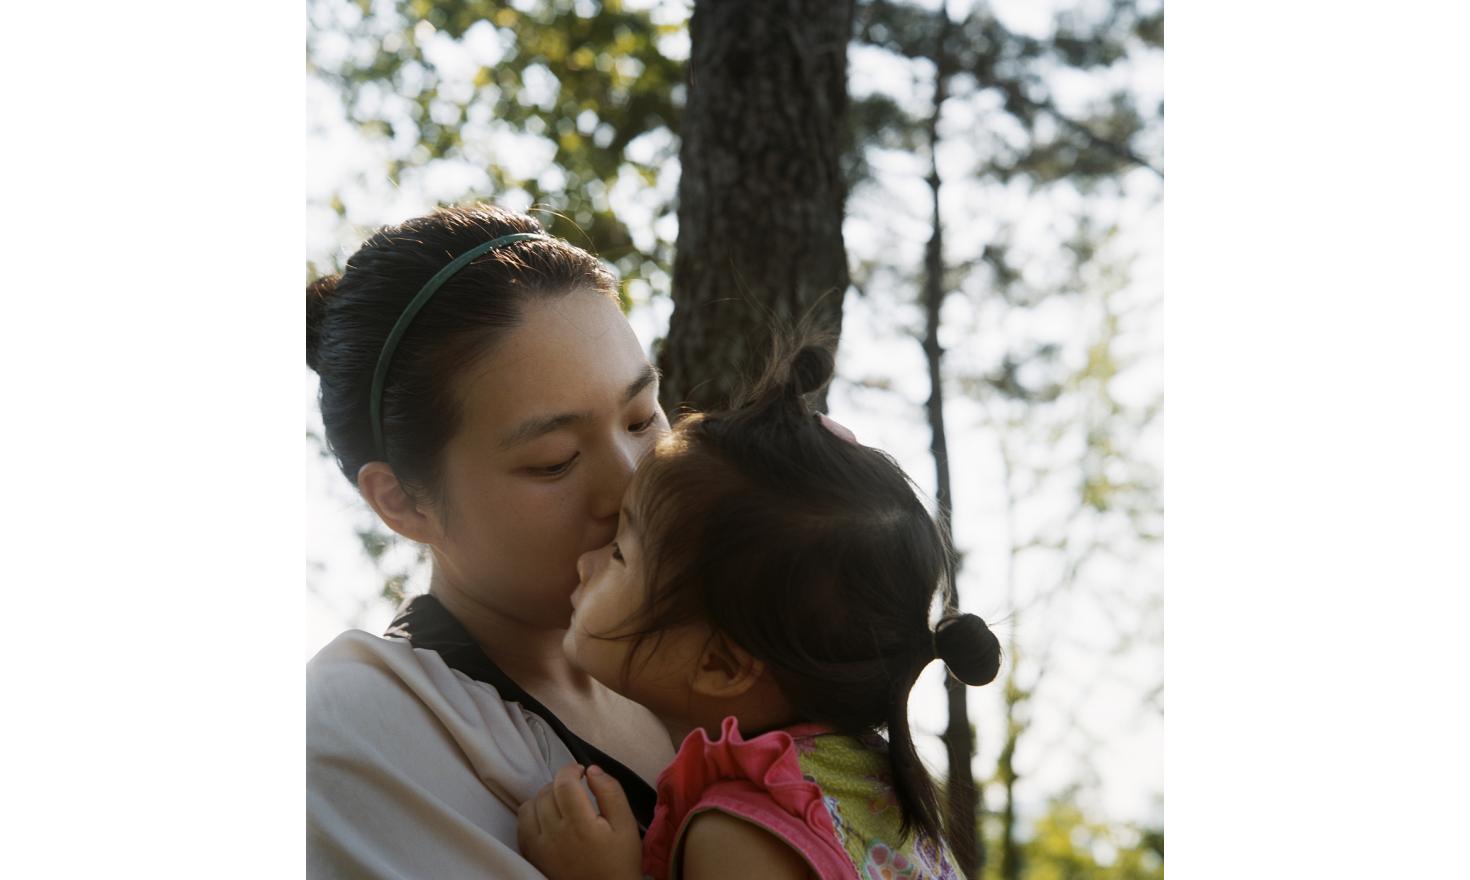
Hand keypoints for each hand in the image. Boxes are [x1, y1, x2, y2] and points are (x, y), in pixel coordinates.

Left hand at [517, 763, 643, 879]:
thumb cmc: (619, 860)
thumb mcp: (626, 823)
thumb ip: (611, 792)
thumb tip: (592, 770)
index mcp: (581, 825)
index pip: (564, 784)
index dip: (570, 770)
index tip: (581, 772)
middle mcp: (556, 835)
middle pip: (546, 792)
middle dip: (560, 783)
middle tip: (575, 789)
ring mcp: (540, 847)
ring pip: (531, 806)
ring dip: (545, 797)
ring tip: (561, 803)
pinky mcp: (532, 856)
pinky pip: (521, 824)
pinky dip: (532, 814)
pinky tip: (548, 818)